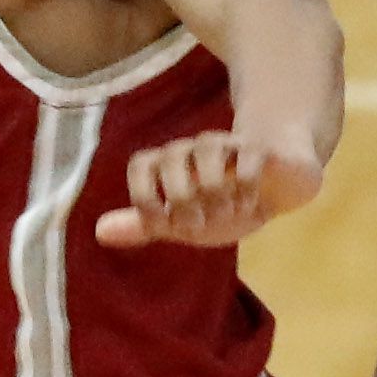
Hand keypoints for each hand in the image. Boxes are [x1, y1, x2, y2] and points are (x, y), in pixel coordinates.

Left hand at [95, 129, 324, 250]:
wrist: (277, 183)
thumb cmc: (223, 201)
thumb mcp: (182, 220)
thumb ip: (145, 224)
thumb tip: (99, 232)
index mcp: (168, 163)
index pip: (141, 164)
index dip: (144, 196)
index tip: (161, 224)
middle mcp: (192, 149)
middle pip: (172, 159)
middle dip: (182, 200)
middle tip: (199, 225)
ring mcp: (226, 145)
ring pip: (208, 155)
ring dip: (215, 194)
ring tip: (228, 214)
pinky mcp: (258, 147)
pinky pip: (246, 161)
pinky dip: (245, 190)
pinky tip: (251, 206)